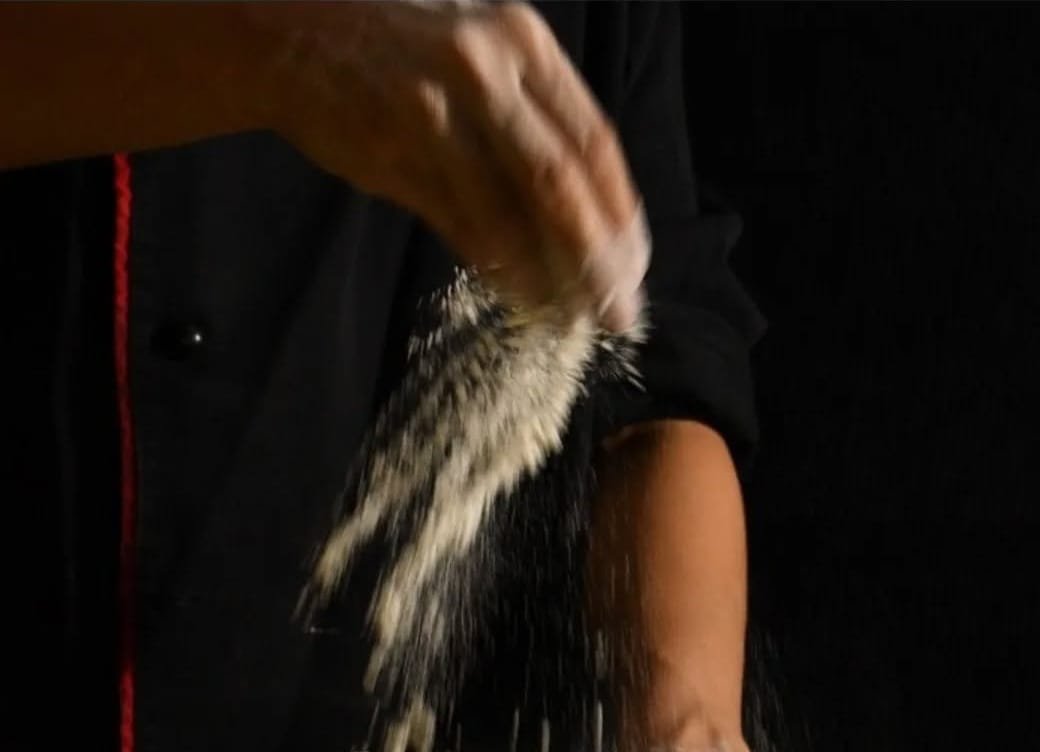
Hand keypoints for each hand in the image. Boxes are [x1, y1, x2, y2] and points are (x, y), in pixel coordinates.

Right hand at [250, 1, 648, 328]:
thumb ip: (530, 118)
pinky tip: (522, 297)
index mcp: (523, 41)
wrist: (290, 32)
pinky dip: (499, 269)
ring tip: (574, 317)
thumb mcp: (480, 55)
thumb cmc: (401, 52)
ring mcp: (437, 110)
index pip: (594, 140)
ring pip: (514, 213)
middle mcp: (487, 68)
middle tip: (618, 310)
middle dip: (598, 257)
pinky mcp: (396, 153)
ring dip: (550, 276)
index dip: (619, 213)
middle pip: (563, 180)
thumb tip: (584, 214)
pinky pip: (464, 227)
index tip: (634, 265)